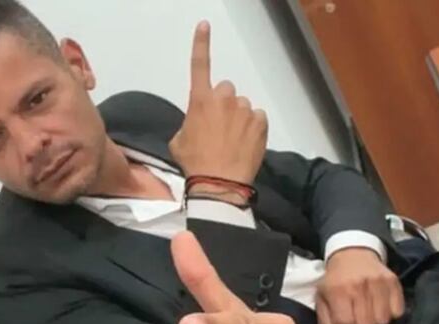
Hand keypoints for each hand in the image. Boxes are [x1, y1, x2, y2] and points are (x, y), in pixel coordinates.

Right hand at [169, 21, 267, 184]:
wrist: (218, 183)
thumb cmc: (193, 163)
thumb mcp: (178, 142)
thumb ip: (189, 124)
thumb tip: (197, 125)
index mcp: (199, 101)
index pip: (199, 65)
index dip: (201, 43)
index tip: (204, 26)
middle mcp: (223, 99)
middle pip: (225, 91)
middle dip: (223, 105)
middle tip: (218, 129)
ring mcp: (244, 109)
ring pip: (242, 107)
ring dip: (238, 119)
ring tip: (231, 142)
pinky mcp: (260, 122)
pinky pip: (256, 119)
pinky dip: (252, 129)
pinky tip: (244, 145)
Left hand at [317, 247, 404, 323]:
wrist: (353, 253)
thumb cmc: (336, 279)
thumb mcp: (322, 296)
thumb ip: (325, 318)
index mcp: (337, 290)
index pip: (346, 323)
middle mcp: (358, 286)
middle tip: (358, 319)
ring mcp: (378, 283)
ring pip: (383, 320)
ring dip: (376, 321)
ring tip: (369, 312)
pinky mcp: (393, 281)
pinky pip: (398, 311)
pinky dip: (390, 313)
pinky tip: (380, 306)